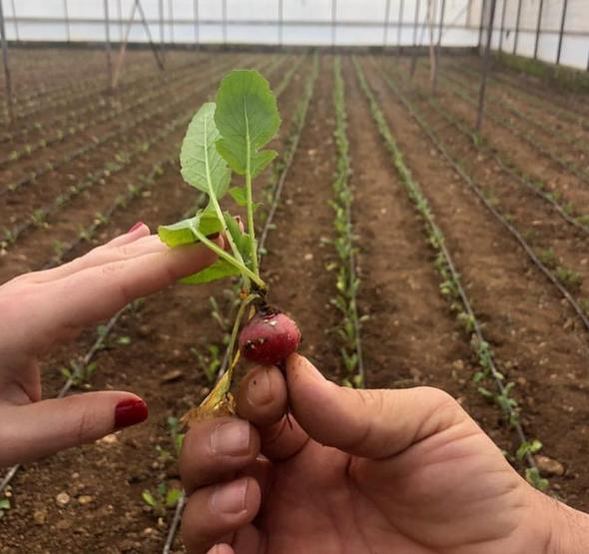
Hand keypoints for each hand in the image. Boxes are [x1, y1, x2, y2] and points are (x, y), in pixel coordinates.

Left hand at [0, 223, 220, 466]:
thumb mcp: (4, 440)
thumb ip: (72, 424)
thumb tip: (142, 407)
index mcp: (28, 320)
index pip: (117, 283)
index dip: (172, 260)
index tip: (219, 238)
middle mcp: (34, 294)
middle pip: (118, 261)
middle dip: (176, 242)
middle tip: (226, 224)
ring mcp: (32, 290)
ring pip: (105, 259)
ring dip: (157, 246)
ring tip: (200, 231)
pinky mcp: (33, 297)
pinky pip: (89, 267)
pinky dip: (122, 252)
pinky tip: (139, 237)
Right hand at [180, 354, 588, 553]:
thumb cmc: (469, 484)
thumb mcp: (424, 425)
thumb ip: (357, 407)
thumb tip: (294, 371)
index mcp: (317, 437)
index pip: (263, 402)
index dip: (254, 384)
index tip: (268, 378)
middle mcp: (289, 481)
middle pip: (220, 449)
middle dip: (216, 436)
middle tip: (245, 439)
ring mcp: (283, 530)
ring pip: (208, 503)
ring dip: (210, 491)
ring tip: (247, 493)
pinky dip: (211, 546)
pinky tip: (230, 543)